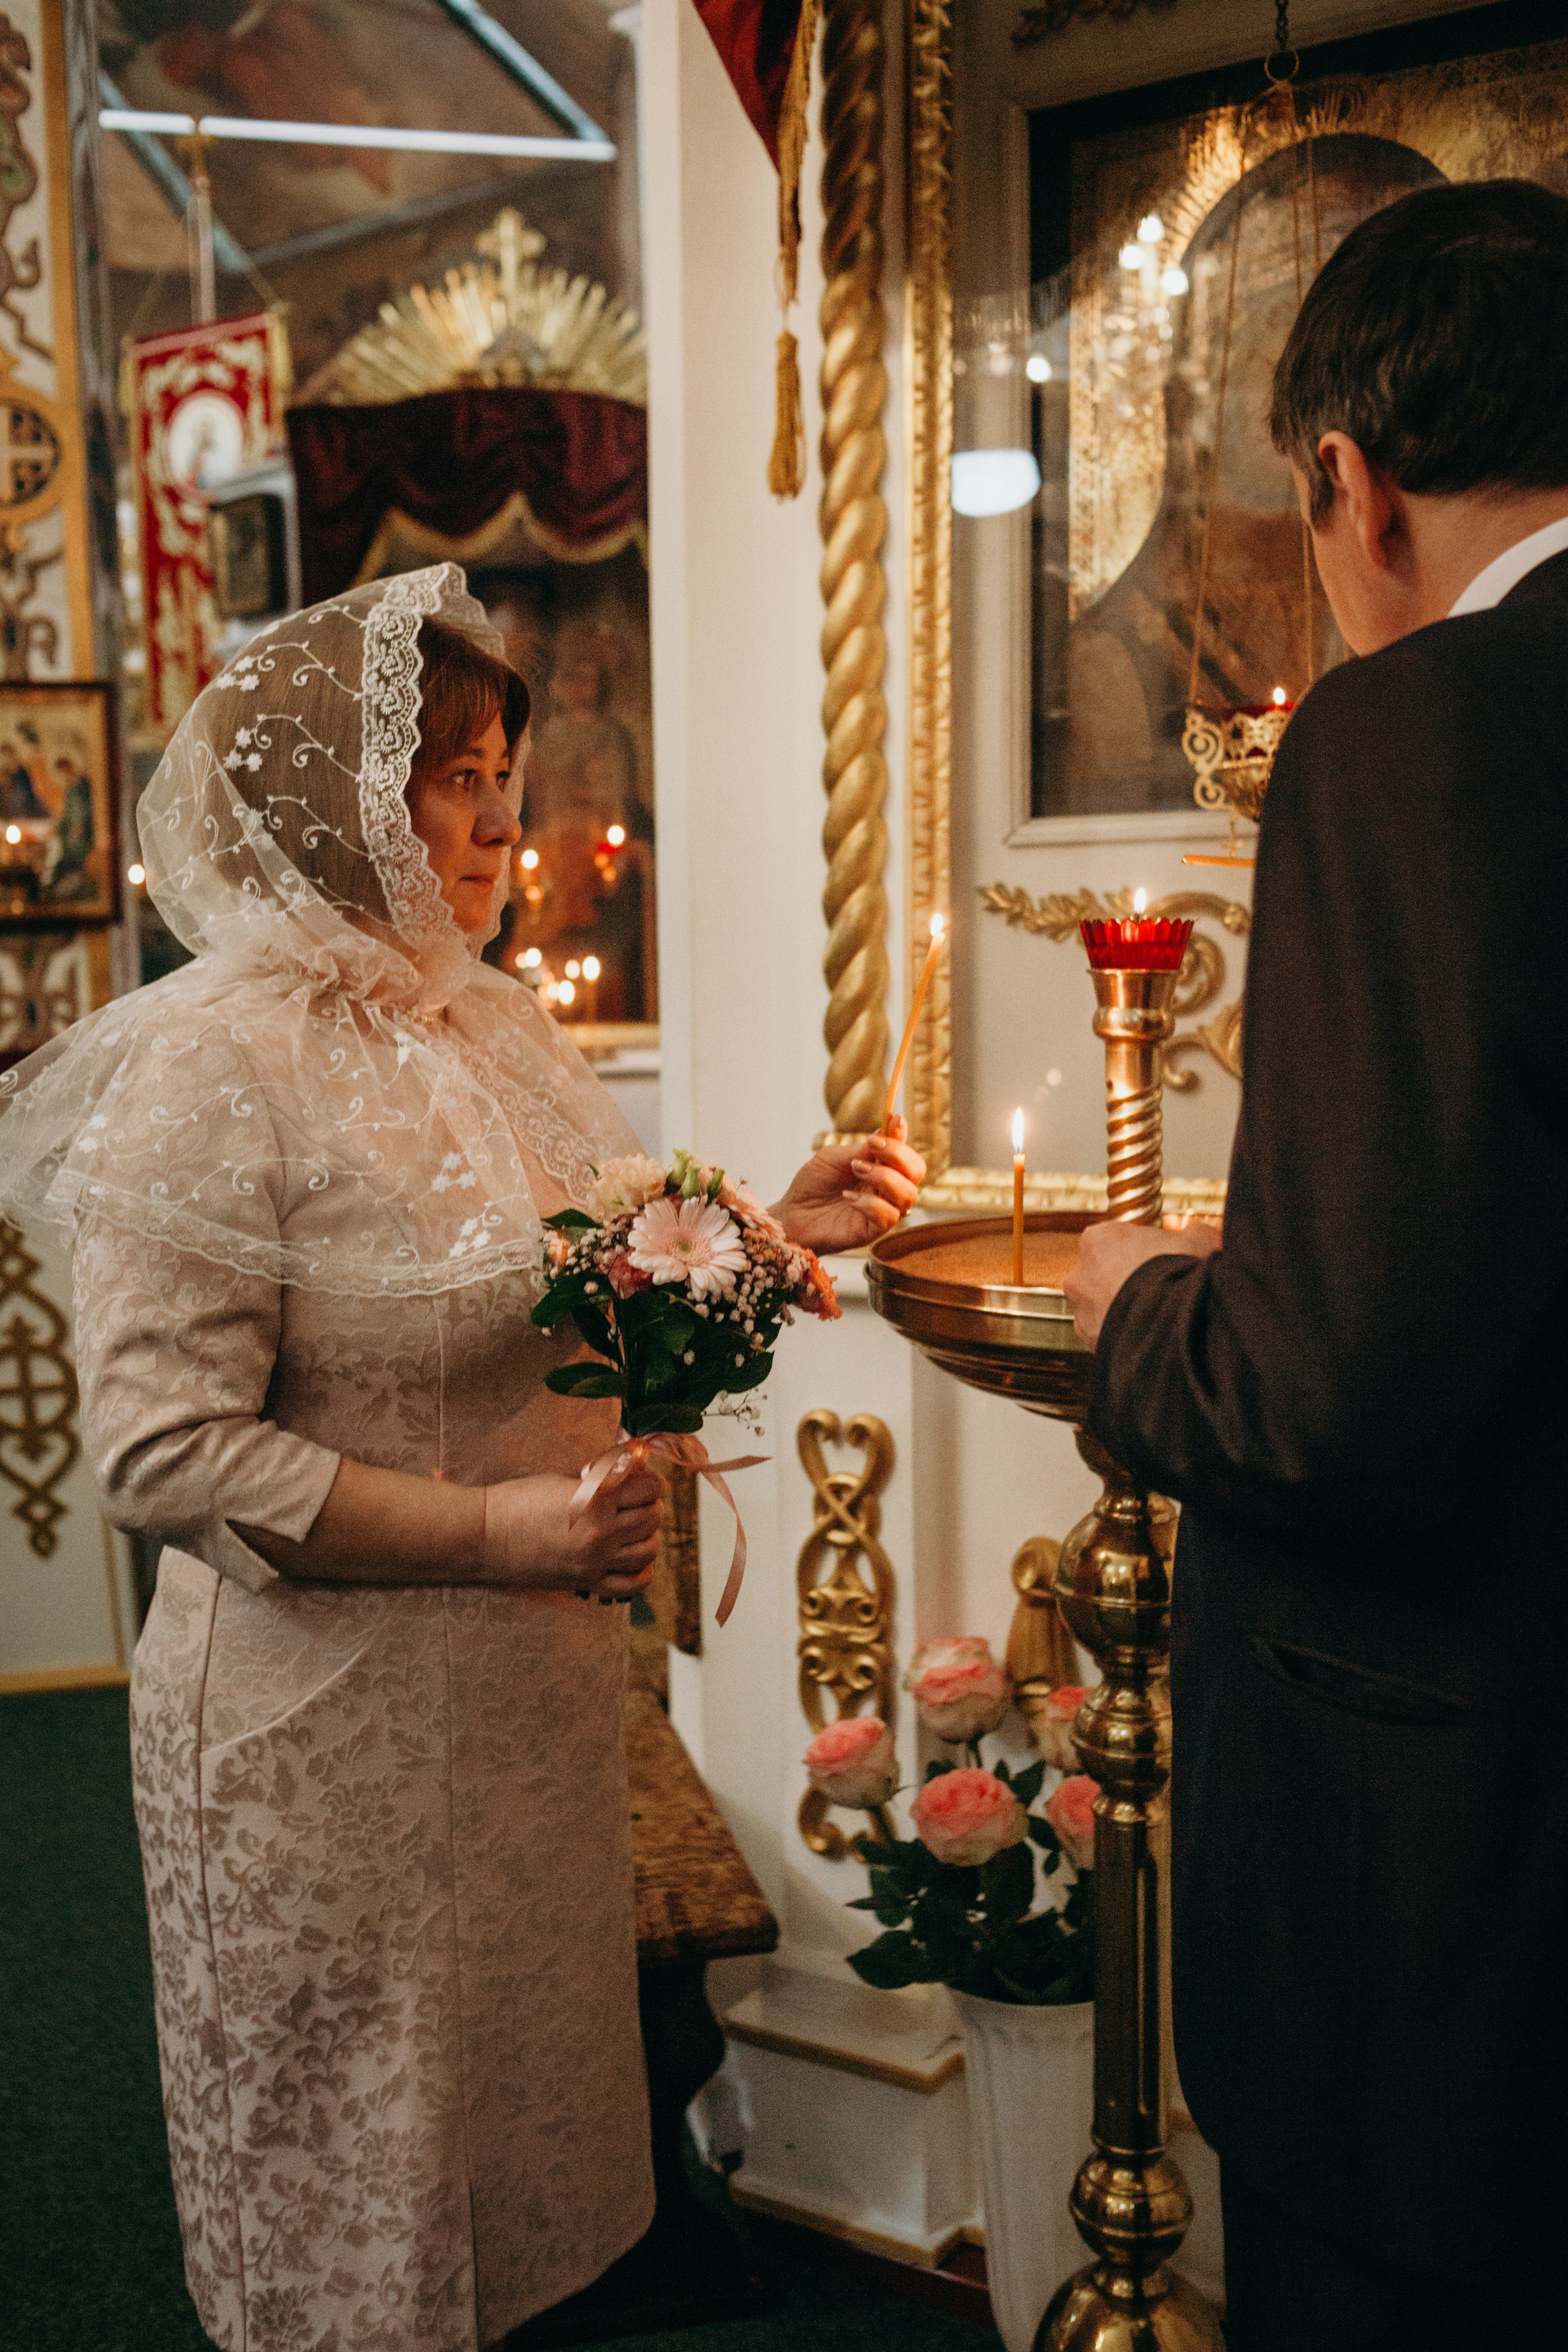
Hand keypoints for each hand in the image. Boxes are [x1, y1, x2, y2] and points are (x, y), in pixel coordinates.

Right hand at [481, 1465, 662, 1595]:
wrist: (485, 1537)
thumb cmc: (519, 1501)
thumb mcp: (564, 1480)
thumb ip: (603, 1478)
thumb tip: (635, 1472)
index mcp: (594, 1499)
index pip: (648, 1487)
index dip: (648, 1479)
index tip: (641, 1477)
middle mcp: (600, 1532)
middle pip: (652, 1516)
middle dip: (648, 1504)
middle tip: (634, 1499)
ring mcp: (595, 1561)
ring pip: (649, 1549)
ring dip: (646, 1534)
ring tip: (631, 1526)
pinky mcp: (587, 1582)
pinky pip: (633, 1583)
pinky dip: (641, 1569)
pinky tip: (632, 1557)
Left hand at [771, 1116, 925, 1252]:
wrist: (792, 1213)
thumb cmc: (813, 1184)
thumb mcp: (833, 1158)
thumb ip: (861, 1149)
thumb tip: (887, 1128)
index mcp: (881, 1168)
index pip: (905, 1153)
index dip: (903, 1136)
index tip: (895, 1120)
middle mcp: (887, 1189)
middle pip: (917, 1171)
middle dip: (899, 1155)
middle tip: (872, 1146)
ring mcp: (883, 1210)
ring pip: (908, 1194)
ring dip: (884, 1177)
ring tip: (856, 1169)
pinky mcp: (873, 1230)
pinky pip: (889, 1216)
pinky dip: (870, 1203)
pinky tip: (847, 1197)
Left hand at [1062, 1219, 1221, 1344]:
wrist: (1177, 1328)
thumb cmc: (1182, 1276)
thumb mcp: (1200, 1240)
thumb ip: (1190, 1236)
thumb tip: (1198, 1239)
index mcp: (1098, 1239)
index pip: (1116, 1239)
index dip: (1143, 1250)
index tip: (1162, 1258)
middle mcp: (1080, 1276)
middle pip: (1104, 1275)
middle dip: (1128, 1282)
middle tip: (1162, 1289)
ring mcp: (1082, 1315)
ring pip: (1103, 1310)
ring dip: (1126, 1312)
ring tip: (1160, 1318)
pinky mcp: (1092, 1346)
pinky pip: (1109, 1339)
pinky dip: (1127, 1338)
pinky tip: (1153, 1337)